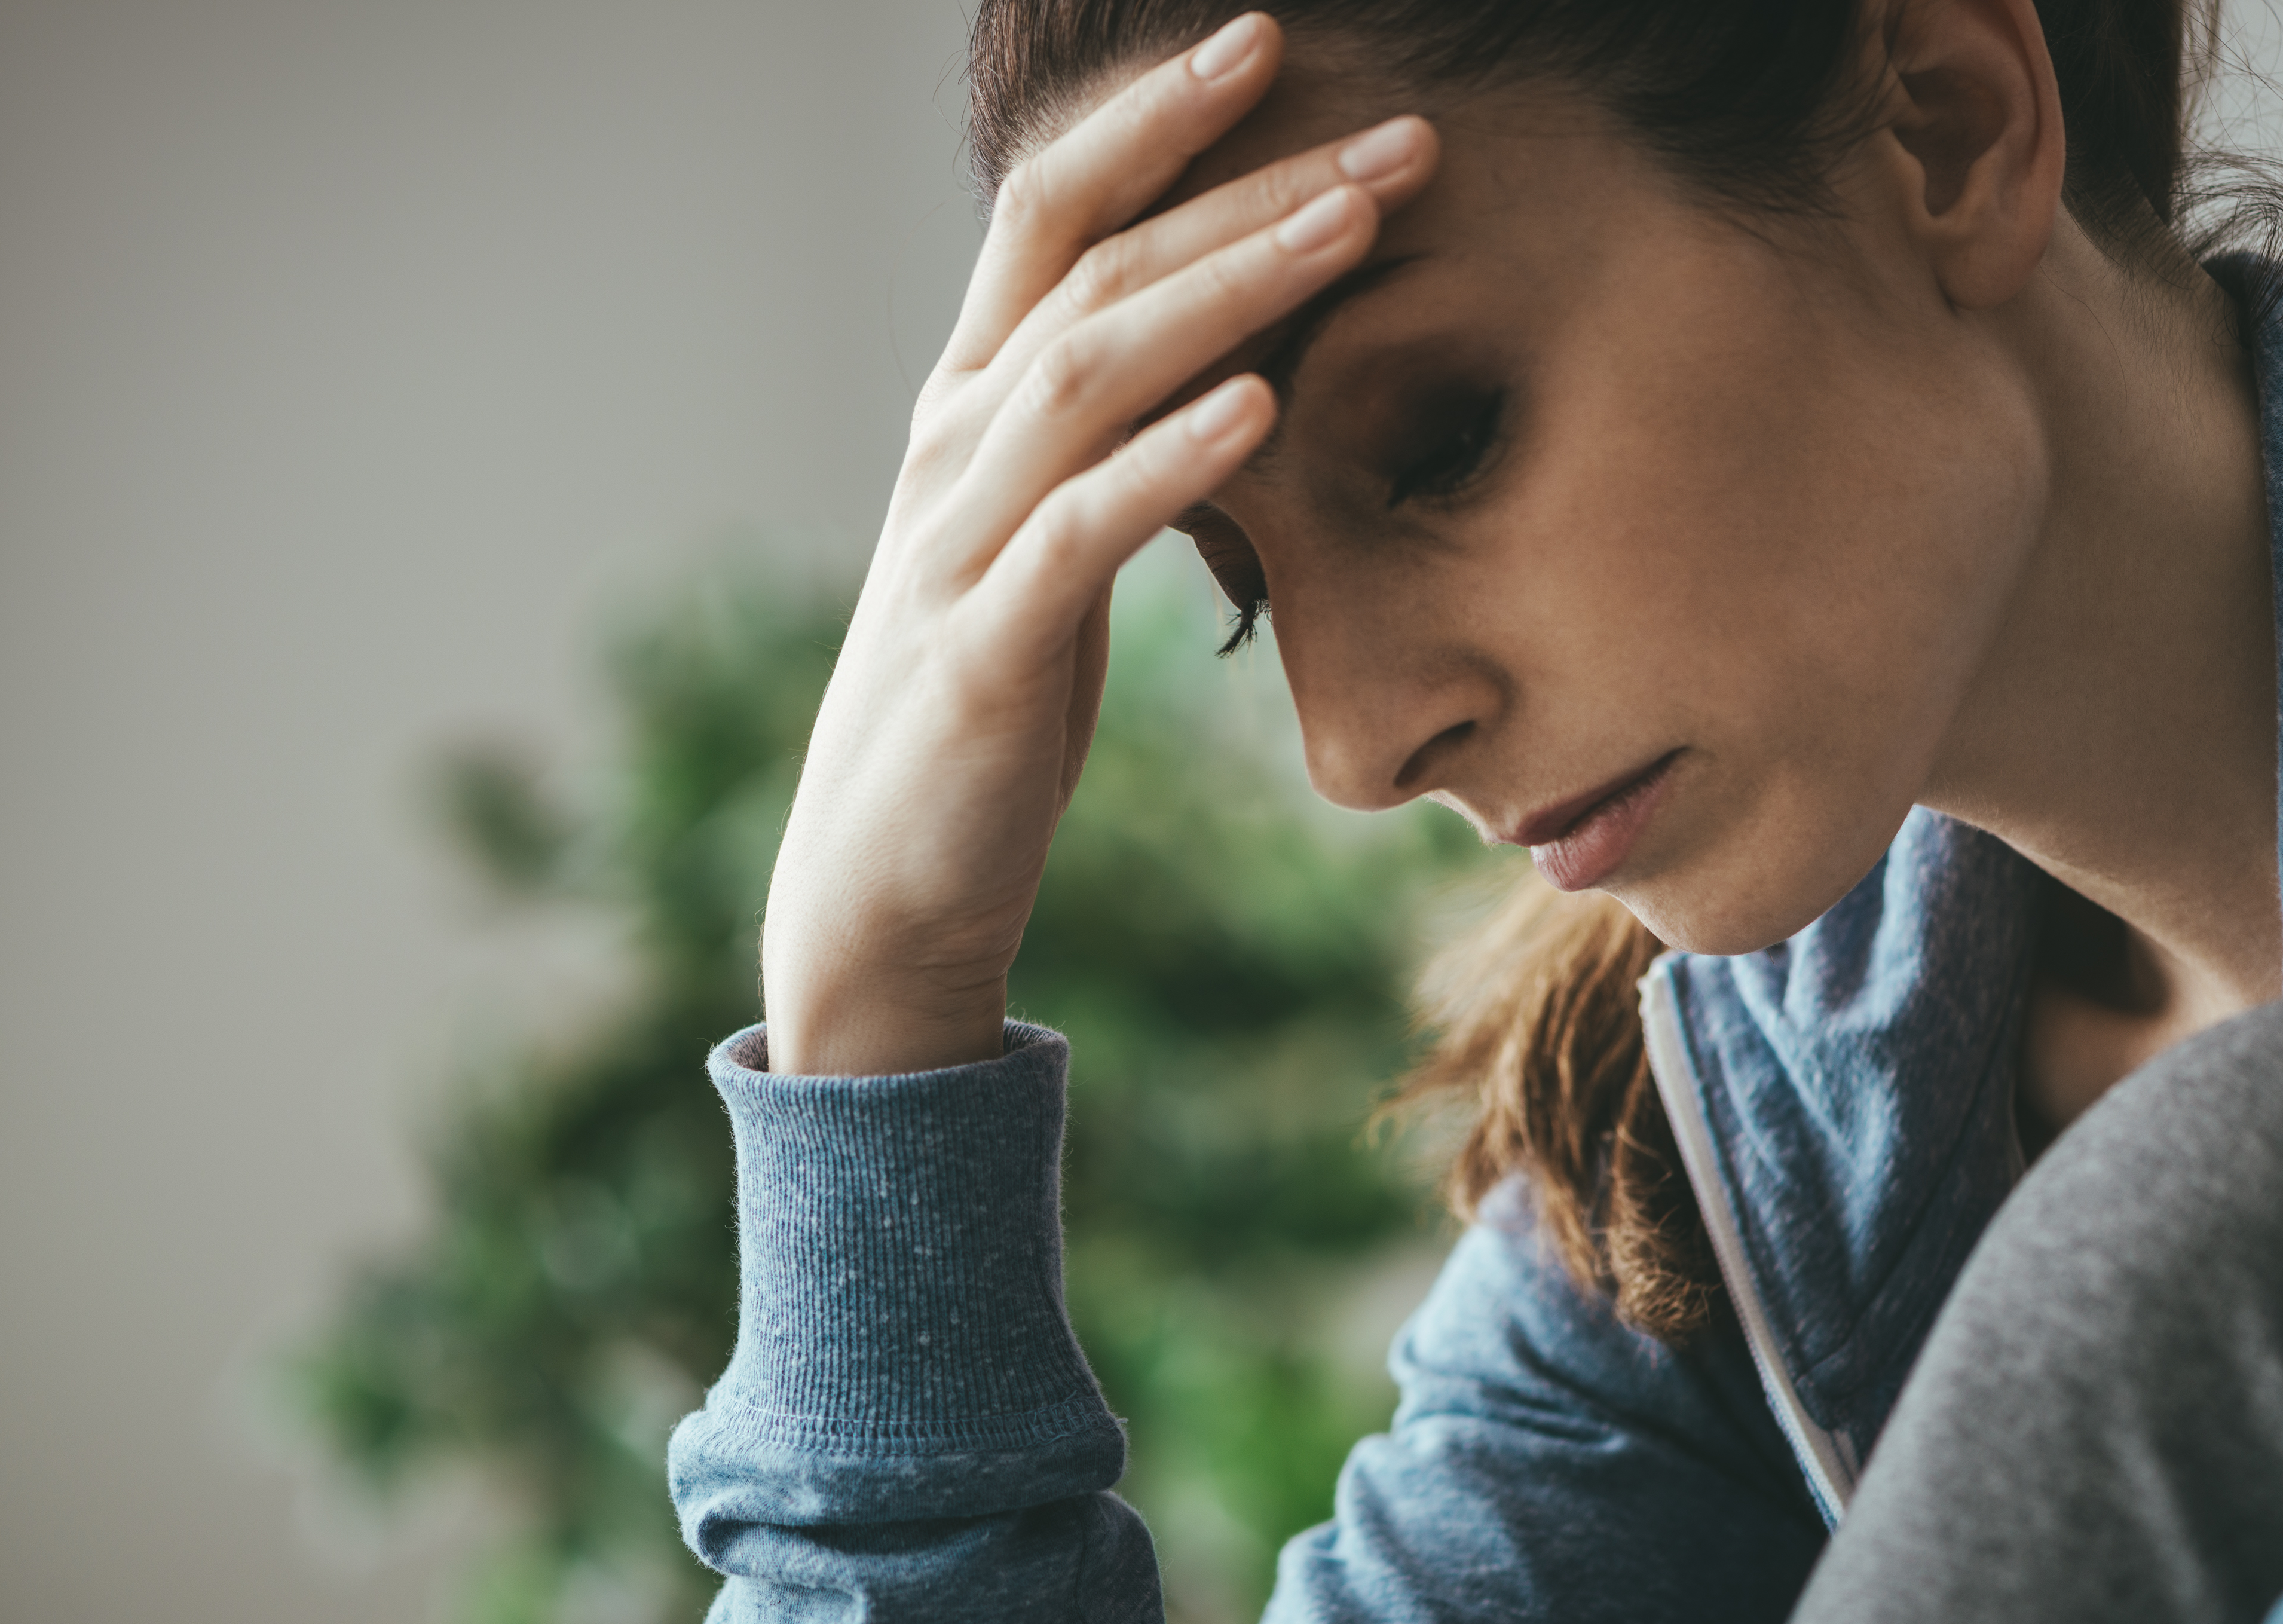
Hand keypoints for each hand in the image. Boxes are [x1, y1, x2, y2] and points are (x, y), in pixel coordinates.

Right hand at [758, 12, 1435, 1073]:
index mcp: (972, 406)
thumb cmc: (991, 701)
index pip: (1054, 212)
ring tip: (1354, 224)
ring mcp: (957, 543)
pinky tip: (1261, 407)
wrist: (886, 881)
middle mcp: (952, 445)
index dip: (1155, 118)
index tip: (1268, 40)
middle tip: (1396, 135)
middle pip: (1093, 265)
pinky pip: (1079, 533)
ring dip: (1228, 288)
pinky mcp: (984, 654)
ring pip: (1088, 370)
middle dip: (1245, 185)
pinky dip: (1169, 462)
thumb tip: (1236, 347)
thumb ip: (1115, 438)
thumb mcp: (1053, 541)